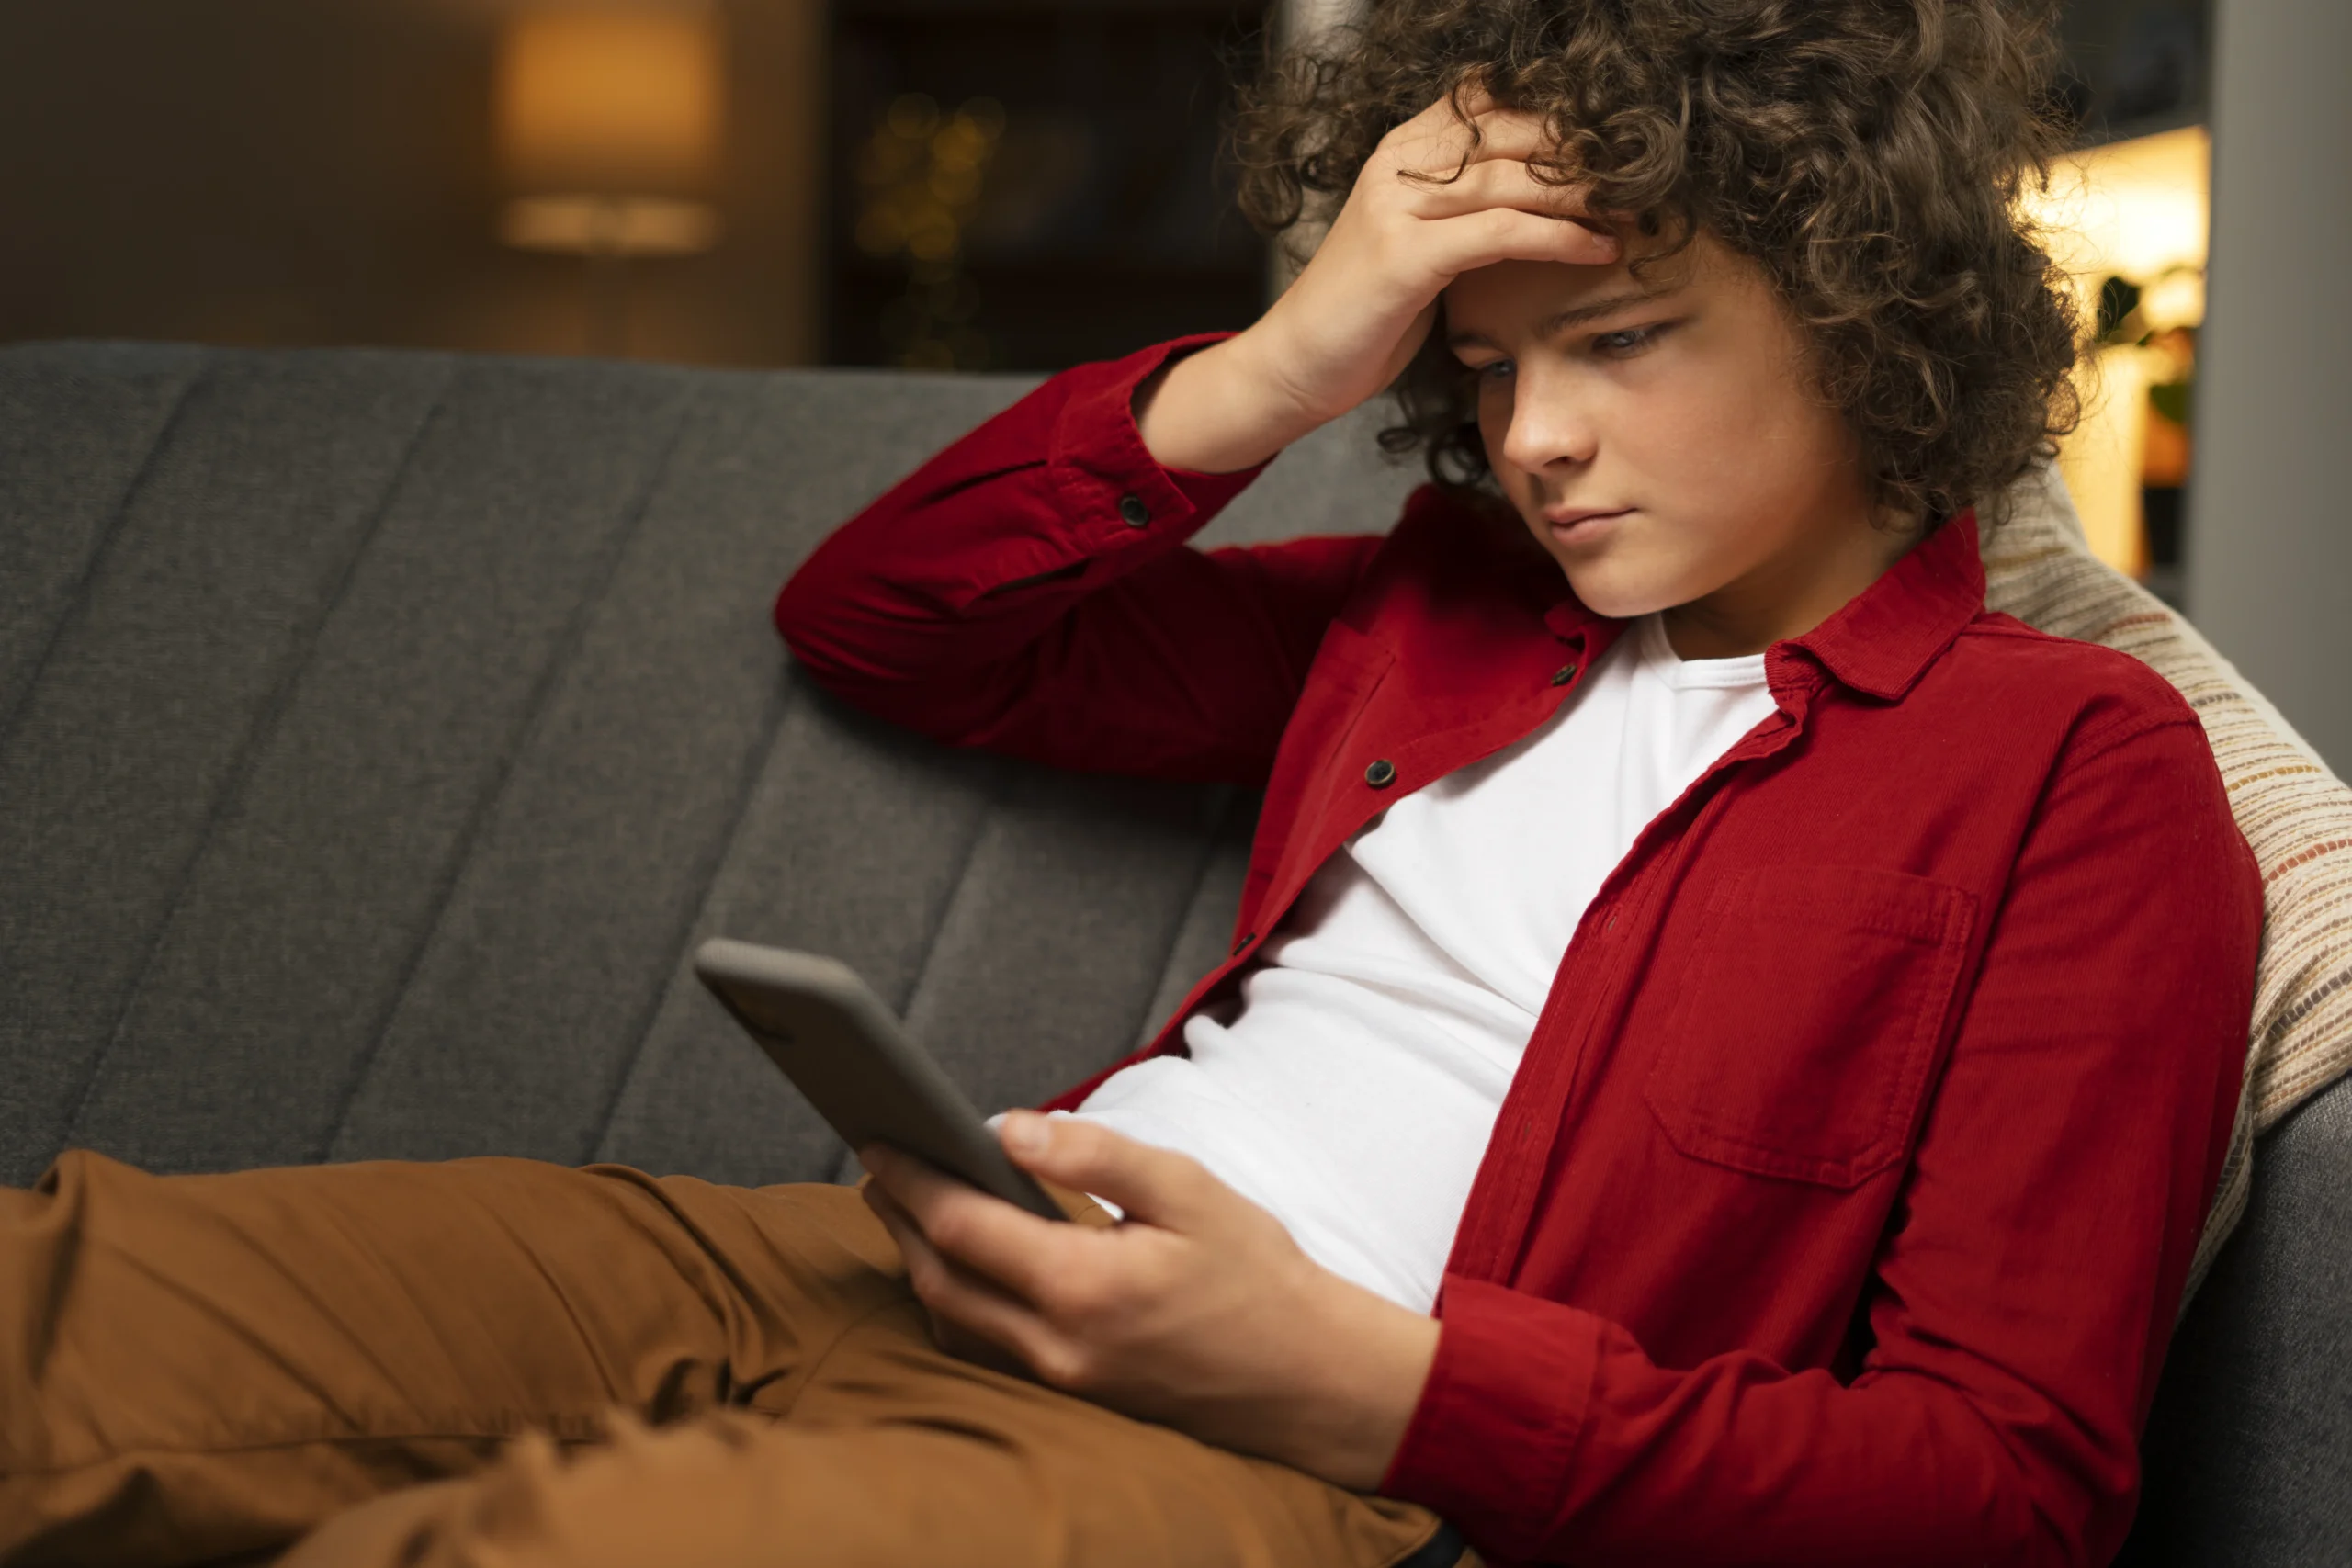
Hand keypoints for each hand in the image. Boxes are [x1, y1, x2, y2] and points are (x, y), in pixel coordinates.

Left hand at [858, 1112, 1440, 1490]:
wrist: (1308, 1377)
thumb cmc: (1255, 1275)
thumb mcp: (1188, 1190)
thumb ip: (1095, 1155)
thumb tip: (1009, 1128)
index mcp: (1084, 1286)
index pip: (962, 1225)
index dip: (911, 1178)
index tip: (880, 1137)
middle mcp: (1058, 1344)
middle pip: (940, 1276)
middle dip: (897, 1216)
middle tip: (874, 1162)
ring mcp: (1061, 1379)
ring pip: (955, 1318)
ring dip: (919, 1259)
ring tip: (902, 1203)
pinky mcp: (1072, 1394)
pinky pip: (987, 1346)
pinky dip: (956, 1299)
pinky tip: (957, 1261)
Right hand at [1136, 88, 1616, 472]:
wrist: (1294, 366)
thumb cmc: (1364, 314)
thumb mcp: (1420, 245)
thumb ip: (1467, 211)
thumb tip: (1543, 199)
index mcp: (1401, 152)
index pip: (1489, 101)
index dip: (1555, 113)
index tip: (1614, 142)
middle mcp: (1397, 165)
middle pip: (1511, 129)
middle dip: (1583, 150)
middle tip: (1645, 173)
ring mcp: (1397, 208)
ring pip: (1512, 177)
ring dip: (1585, 193)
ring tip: (1638, 209)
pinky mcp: (1404, 257)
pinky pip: (1500, 231)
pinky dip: (1559, 237)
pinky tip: (1599, 249)